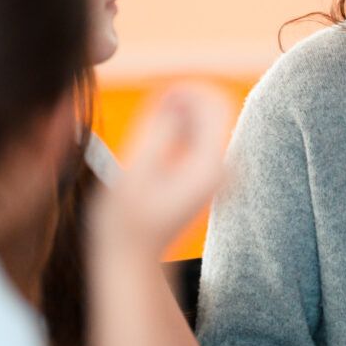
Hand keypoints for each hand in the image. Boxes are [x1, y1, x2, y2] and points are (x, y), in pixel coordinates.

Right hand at [104, 83, 234, 256]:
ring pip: (205, 121)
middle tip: (150, 111)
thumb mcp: (135, 171)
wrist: (131, 256)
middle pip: (215, 109)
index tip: (158, 96)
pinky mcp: (204, 175)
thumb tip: (174, 95)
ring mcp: (215, 173)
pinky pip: (197, 136)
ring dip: (178, 113)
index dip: (188, 89)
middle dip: (184, 99)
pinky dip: (177, 128)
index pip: (215, 104)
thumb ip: (159, 130)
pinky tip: (152, 142)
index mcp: (208, 166)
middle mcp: (220, 169)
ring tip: (147, 131)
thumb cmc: (124, 220)